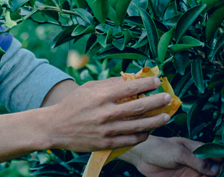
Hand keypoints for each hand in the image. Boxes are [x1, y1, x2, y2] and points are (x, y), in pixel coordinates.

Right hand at [45, 76, 171, 151]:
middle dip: (157, 101)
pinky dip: (143, 134)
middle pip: (138, 106)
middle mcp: (105, 113)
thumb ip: (109, 84)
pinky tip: (149, 130)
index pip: (129, 87)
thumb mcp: (88, 88)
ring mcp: (107, 130)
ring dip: (156, 120)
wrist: (55, 127)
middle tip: (167, 98)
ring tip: (166, 116)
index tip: (157, 81)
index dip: (146, 84)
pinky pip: (131, 139)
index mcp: (100, 96)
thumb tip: (130, 79)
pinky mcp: (106, 143)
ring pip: (139, 125)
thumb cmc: (72, 105)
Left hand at [119, 136, 223, 176]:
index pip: (218, 156)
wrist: (141, 156)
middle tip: (213, 176)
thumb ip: (196, 161)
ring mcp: (191, 172)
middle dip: (218, 174)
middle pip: (215, 170)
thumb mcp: (178, 152)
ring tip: (199, 176)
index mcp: (198, 149)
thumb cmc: (158, 148)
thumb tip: (215, 170)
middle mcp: (197, 162)